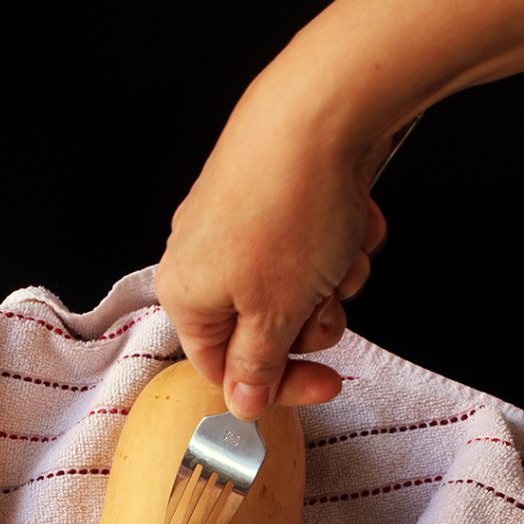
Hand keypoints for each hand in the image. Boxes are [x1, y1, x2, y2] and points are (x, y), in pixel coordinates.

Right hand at [154, 57, 389, 420]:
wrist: (321, 109)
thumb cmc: (286, 210)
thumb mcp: (273, 313)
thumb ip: (256, 365)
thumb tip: (242, 401)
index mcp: (186, 295)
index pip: (224, 368)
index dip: (277, 383)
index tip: (322, 383)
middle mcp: (203, 259)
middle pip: (264, 329)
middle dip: (310, 323)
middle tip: (328, 305)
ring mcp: (239, 223)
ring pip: (295, 288)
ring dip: (332, 282)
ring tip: (341, 254)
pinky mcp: (274, 196)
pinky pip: (310, 245)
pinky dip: (338, 241)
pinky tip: (348, 220)